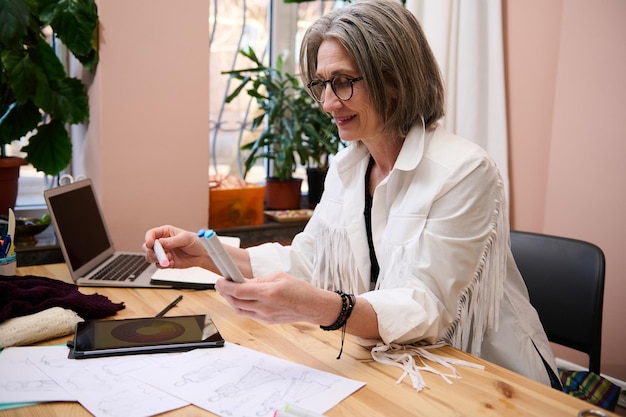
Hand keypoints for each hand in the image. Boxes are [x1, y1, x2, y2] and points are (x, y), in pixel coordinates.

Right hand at [143, 225, 208, 268]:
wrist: (202, 255)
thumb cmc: (195, 242)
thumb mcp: (186, 238)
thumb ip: (173, 241)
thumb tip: (161, 242)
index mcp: (165, 232)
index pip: (151, 234)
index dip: (148, 238)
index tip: (150, 244)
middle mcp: (162, 242)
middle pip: (147, 247)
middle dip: (150, 252)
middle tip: (158, 256)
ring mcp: (164, 253)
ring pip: (151, 257)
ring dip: (157, 260)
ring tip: (168, 259)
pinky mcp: (166, 262)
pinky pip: (159, 265)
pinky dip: (164, 265)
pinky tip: (172, 262)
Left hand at [214, 272, 339, 324]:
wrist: (313, 306)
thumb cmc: (300, 289)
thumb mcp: (279, 276)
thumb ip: (259, 279)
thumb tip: (243, 281)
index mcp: (268, 292)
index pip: (239, 291)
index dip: (225, 286)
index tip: (220, 280)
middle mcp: (264, 307)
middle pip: (235, 302)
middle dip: (224, 292)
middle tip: (220, 283)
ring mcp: (265, 316)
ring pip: (239, 309)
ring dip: (230, 300)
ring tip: (227, 290)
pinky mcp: (267, 321)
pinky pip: (248, 314)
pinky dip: (240, 306)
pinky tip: (239, 298)